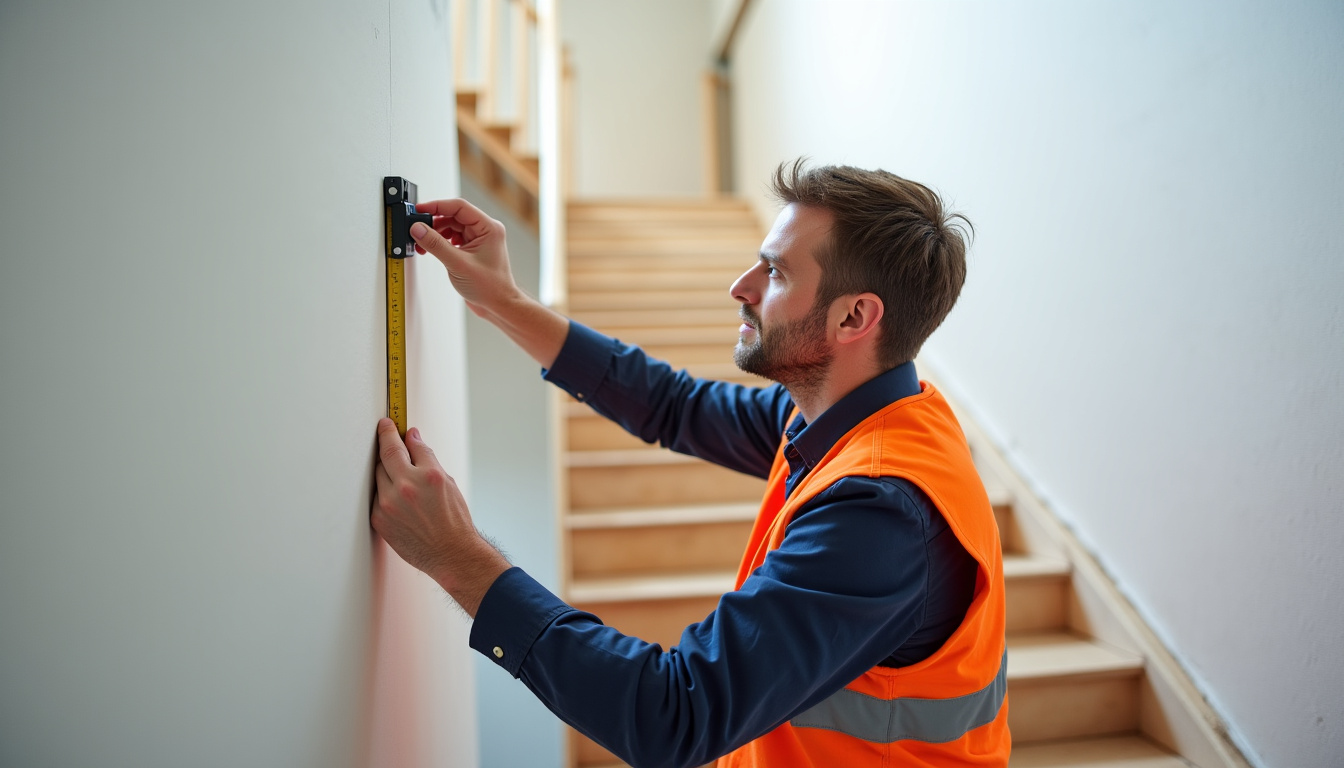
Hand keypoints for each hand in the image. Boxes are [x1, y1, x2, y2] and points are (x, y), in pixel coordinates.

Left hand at [371, 418, 509, 615]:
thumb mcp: (447, 482)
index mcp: (428, 475)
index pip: (405, 444)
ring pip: (378, 474)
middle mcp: (406, 487)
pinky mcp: (379, 518)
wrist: (450, 553)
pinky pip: (375, 496)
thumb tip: (413, 439)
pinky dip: (383, 492)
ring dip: (386, 471)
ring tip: (401, 480)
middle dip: (386, 443)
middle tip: (386, 435)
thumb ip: (427, 458)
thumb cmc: (453, 520)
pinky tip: (398, 500)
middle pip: (386, 455)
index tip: (387, 424)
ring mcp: (389, 504)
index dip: (393, 431)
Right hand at [410, 198, 519, 317]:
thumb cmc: (490, 287)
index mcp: (489, 227)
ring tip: (422, 244)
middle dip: (434, 223)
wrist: (498, 306)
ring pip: (451, 227)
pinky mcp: (471, 250)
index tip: (420, 209)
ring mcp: (478, 240)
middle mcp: (485, 231)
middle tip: (417, 229)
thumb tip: (418, 229)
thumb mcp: (458, 264)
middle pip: (453, 216)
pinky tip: (431, 249)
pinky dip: (440, 242)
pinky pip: (452, 239)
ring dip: (435, 234)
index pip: (459, 207)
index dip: (437, 206)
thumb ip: (436, 244)